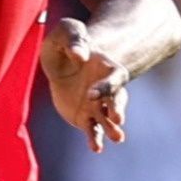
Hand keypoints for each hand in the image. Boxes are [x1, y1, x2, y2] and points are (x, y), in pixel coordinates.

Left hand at [39, 17, 129, 152]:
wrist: (62, 61)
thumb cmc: (66, 42)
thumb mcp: (67, 32)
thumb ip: (74, 39)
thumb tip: (80, 56)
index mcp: (107, 67)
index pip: (115, 78)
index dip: (106, 86)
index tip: (91, 93)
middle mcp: (106, 88)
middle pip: (117, 100)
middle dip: (118, 109)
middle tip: (119, 120)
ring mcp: (97, 104)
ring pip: (108, 118)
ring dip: (112, 128)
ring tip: (117, 139)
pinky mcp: (85, 116)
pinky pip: (92, 129)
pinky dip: (94, 138)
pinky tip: (96, 148)